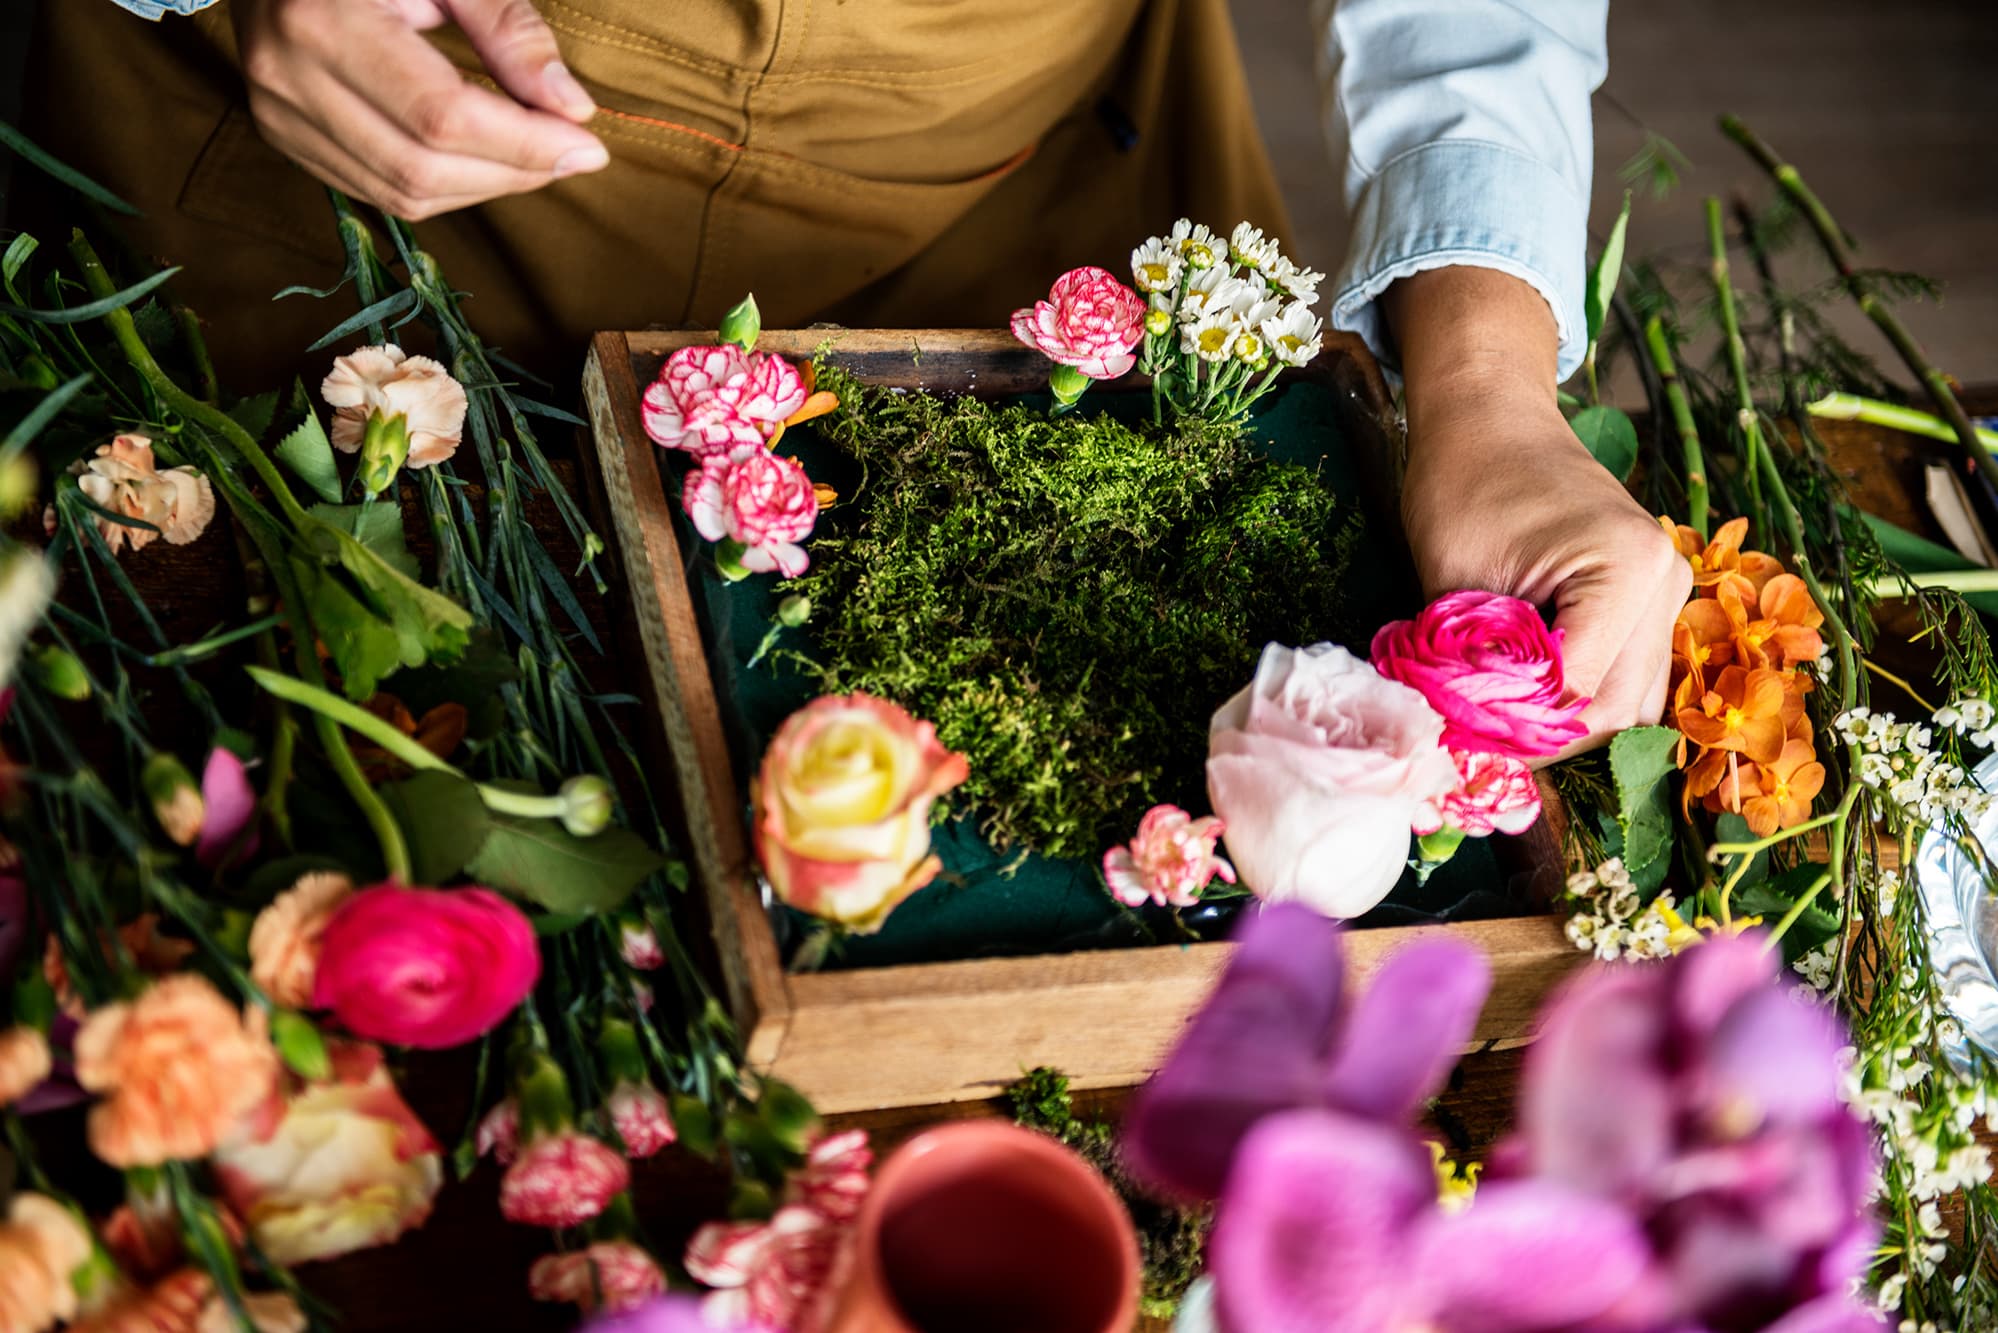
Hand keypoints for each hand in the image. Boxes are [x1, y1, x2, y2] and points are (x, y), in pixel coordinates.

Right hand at [233, 0, 609, 220]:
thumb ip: (506, 28)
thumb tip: (572, 108)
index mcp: (320, 20)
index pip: (441, 116)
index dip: (523, 142)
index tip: (587, 145)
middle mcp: (287, 78)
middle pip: (423, 168)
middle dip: (513, 171)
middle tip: (572, 154)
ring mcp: (277, 116)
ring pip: (403, 193)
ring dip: (483, 186)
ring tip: (534, 157)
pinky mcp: (283, 138)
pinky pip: (379, 191)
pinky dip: (444, 187)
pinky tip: (483, 161)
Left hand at [1387, 267, 1688, 757]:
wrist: (1492, 420)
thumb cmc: (1465, 481)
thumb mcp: (1453, 578)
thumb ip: (1471, 662)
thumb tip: (1466, 738)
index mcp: (1626, 569)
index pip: (1579, 693)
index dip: (1519, 729)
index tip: (1461, 737)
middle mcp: (1665, 582)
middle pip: (1616, 710)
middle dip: (1544, 736)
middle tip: (1476, 743)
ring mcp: (1668, 592)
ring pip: (1629, 703)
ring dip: (1566, 724)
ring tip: (1499, 720)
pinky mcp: (1653, 601)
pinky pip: (1628, 676)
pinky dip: (1581, 697)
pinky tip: (1528, 695)